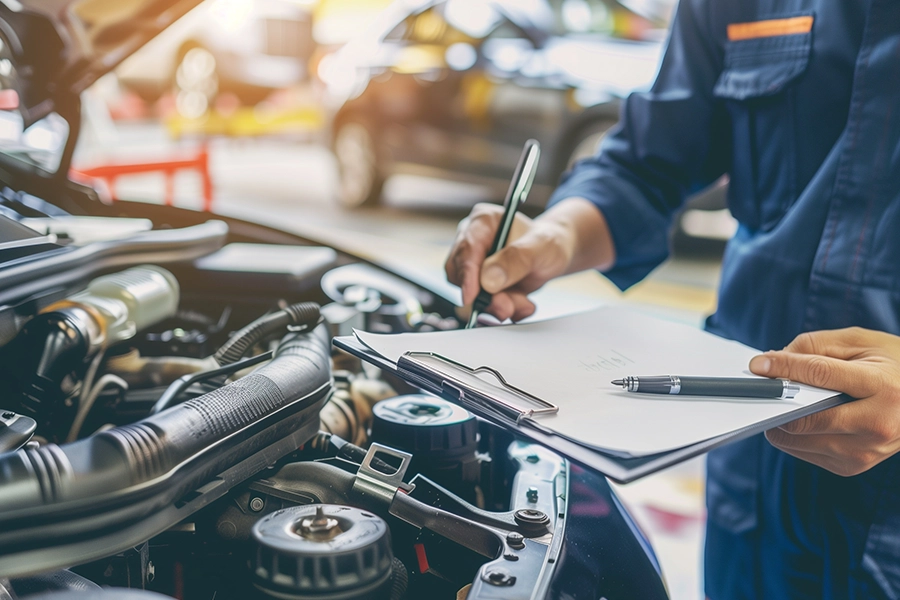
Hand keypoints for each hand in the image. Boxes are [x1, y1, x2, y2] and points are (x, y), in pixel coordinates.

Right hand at [445, 198, 614, 321]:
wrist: (555, 255)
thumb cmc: (548, 241)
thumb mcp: (540, 246)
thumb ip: (516, 259)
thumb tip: (488, 280)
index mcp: (482, 222)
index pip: (465, 250)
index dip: (466, 275)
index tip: (472, 296)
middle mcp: (473, 242)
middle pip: (461, 275)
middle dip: (485, 296)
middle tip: (508, 305)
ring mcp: (476, 265)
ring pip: (471, 293)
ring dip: (497, 305)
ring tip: (522, 304)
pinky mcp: (481, 284)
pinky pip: (483, 304)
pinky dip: (504, 309)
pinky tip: (522, 304)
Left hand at [749, 327, 899, 475]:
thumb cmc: (891, 365)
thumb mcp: (860, 342)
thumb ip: (816, 347)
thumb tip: (773, 362)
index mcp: (883, 387)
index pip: (820, 375)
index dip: (784, 368)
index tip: (758, 364)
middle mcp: (877, 424)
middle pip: (806, 419)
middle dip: (776, 404)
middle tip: (761, 391)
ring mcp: (866, 452)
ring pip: (799, 440)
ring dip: (781, 421)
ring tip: (781, 404)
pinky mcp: (853, 467)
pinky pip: (804, 453)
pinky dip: (794, 436)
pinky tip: (802, 419)